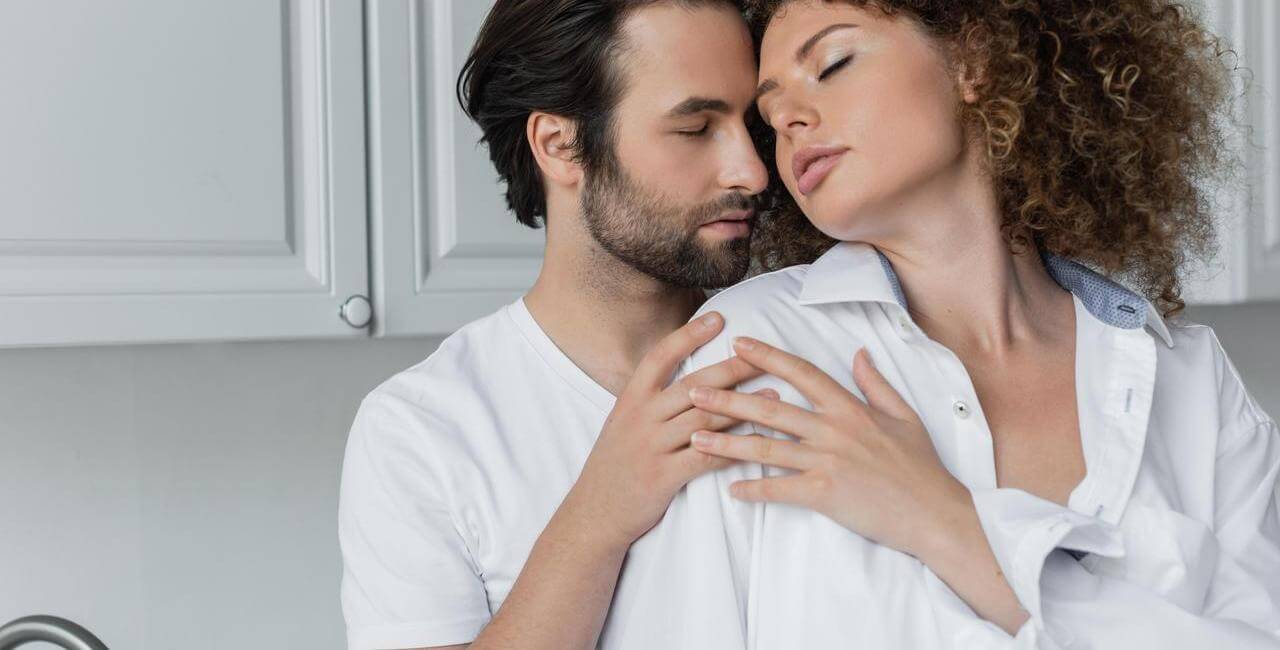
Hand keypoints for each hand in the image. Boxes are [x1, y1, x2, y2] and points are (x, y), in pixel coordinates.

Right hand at [566, 314, 779, 549]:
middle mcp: (640, 418)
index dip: (689, 335)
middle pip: (693, 385)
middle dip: (732, 368)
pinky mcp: (663, 477)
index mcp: (630, 400)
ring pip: (704, 419)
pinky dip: (734, 448)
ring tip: (773, 394)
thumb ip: (650, 401)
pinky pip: (706, 458)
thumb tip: (691, 377)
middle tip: (764, 355)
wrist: (594, 514)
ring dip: (743, 406)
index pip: (661, 356)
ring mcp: (651, 447)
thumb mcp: (622, 424)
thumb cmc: (615, 466)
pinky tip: (757, 441)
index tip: (718, 317)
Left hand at [687, 337, 970, 559]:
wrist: (935, 513)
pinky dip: (753, 488)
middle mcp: (834, 429)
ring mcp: (828, 461)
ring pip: (767, 448)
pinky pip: (779, 489)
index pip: (801, 373)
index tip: (738, 344)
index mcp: (850, 407)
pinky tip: (730, 488)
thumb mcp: (904, 416)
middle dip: (728, 398)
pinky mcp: (825, 494)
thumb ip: (876, 383)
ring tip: (694, 437)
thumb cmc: (920, 467)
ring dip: (726, 443)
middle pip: (771, 408)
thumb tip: (859, 352)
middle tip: (692, 390)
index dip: (768, 356)